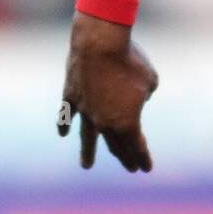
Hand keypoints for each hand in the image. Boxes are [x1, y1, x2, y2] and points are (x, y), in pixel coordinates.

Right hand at [58, 12, 158, 171]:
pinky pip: (66, 115)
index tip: (146, 168)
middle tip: (130, 167)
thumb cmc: (131, 61)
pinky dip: (64, 124)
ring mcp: (85, 111)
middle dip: (124, 157)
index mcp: (127, 122)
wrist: (100, 45)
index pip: (136, 146)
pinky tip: (63, 133)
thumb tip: (135, 98)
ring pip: (87, 137)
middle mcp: (104, 122)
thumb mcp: (150, 81)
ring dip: (88, 152)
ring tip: (87, 165)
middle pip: (115, 145)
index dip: (142, 157)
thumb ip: (144, 95)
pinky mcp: (70, 96)